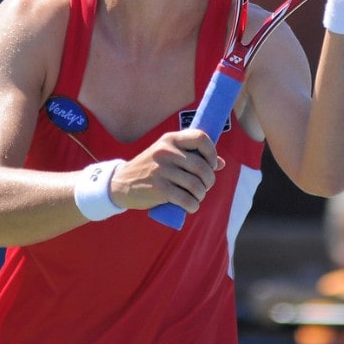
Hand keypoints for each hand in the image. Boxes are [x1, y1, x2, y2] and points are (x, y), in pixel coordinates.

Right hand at [108, 129, 224, 212]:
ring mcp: (162, 170)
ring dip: (201, 194)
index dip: (212, 153)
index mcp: (170, 139)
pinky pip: (186, 199)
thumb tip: (221, 163)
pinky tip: (191, 206)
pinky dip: (193, 205)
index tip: (212, 164)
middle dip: (209, 180)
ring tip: (197, 197)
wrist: (121, 183)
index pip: (201, 138)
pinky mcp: (159, 189)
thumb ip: (193, 155)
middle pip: (202, 166)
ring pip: (196, 185)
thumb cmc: (151, 168)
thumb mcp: (168, 155)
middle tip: (204, 186)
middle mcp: (167, 152)